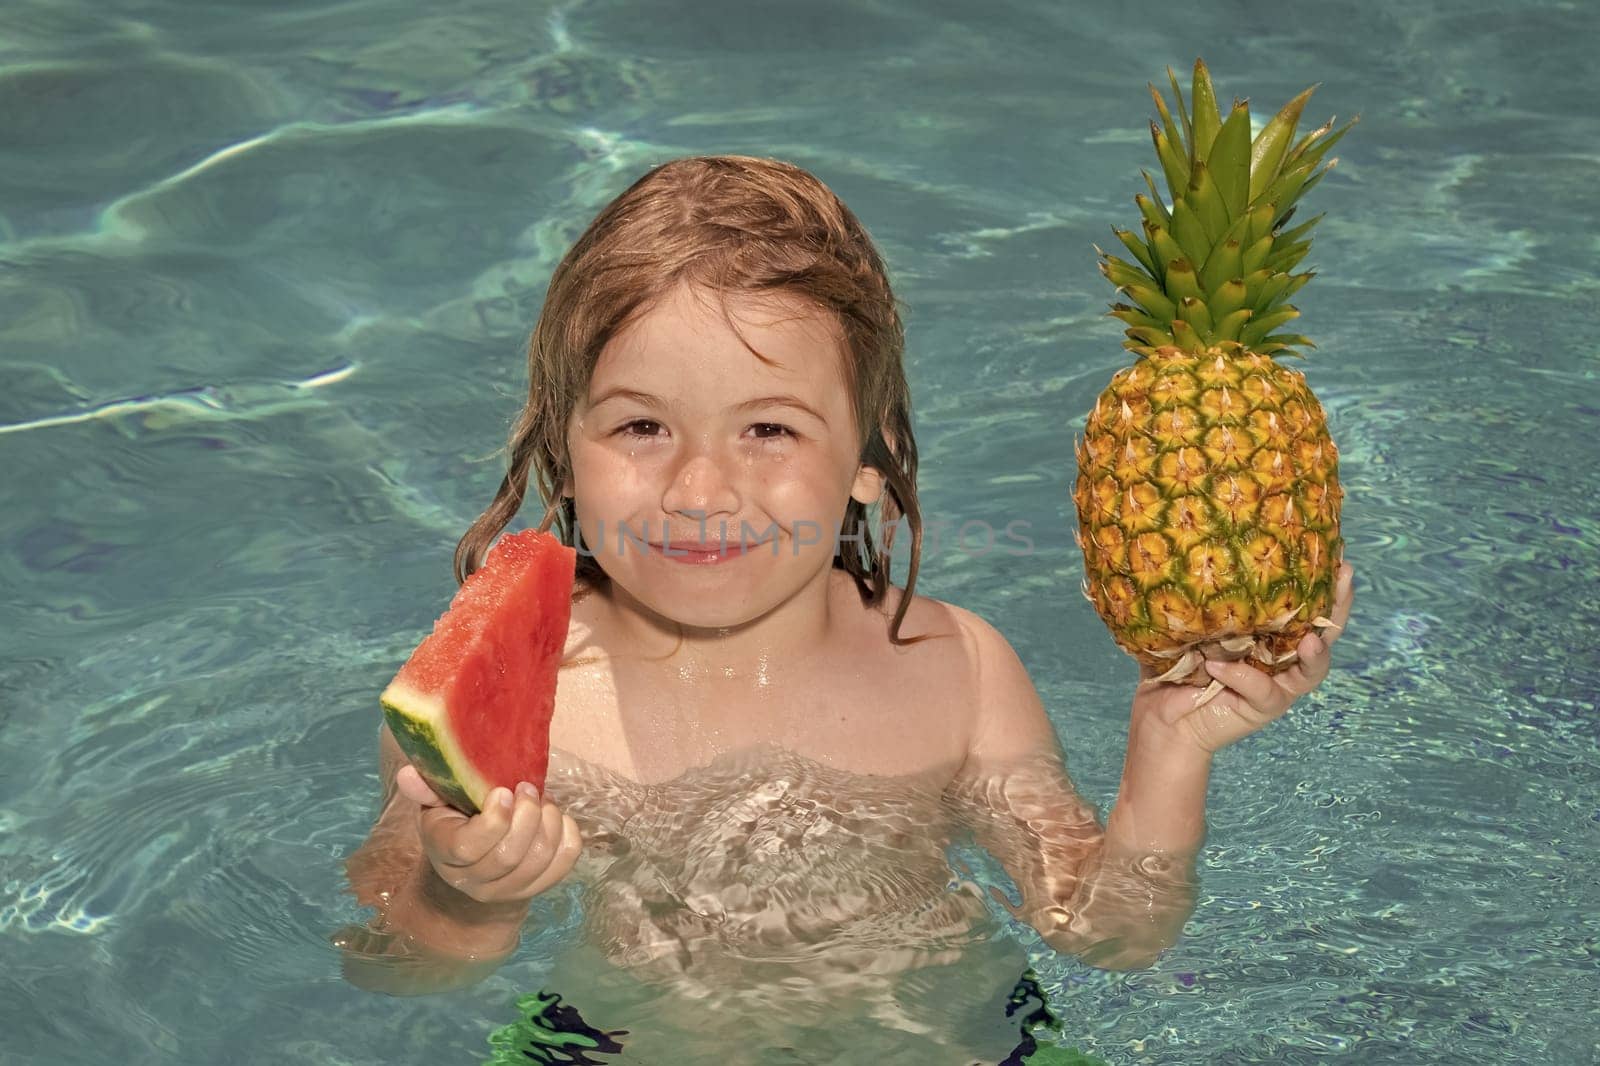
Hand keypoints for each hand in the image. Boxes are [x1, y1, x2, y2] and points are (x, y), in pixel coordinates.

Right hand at [396, 765, 583, 904]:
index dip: (494, 819)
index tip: (503, 791)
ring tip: (542, 801)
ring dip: (549, 822)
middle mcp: (475, 881)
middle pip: (509, 856)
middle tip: (527, 789)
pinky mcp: (537, 887)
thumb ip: (425, 788)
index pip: (469, 847)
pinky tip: (557, 818)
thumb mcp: (436, 803)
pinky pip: (563, 864)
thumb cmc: (457, 820)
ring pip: (539, 860)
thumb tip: (407, 775)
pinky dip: (568, 836)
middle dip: (526, 816)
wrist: (476, 862)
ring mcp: (508, 890)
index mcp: (446, 854)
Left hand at [1131, 561, 1354, 754]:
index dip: (1321, 582)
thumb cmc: (1174, 669)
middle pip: (1323, 633)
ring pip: (1311, 670)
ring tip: (1311, 642)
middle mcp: (1280, 657)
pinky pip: (1262, 691)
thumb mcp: (1185, 630)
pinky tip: (1216, 666)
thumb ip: (1196, 603)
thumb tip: (1191, 556)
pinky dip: (1241, 676)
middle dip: (1338, 606)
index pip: (1301, 606)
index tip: (1334, 553)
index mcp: (1268, 633)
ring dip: (1315, 654)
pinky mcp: (1262, 707)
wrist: (1163, 720)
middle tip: (1345, 577)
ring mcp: (1276, 683)